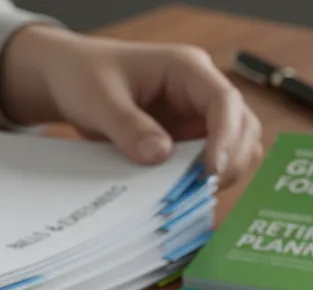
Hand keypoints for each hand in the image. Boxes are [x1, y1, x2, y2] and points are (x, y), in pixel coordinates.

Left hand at [0, 26, 262, 187]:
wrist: (69, 78)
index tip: (212, 170)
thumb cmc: (84, 76)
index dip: (226, 136)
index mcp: (186, 68)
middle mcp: (200, 92)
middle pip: (243, 126)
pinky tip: (183, 197)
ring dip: (221, 174)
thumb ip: (128, 127)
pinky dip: (202, 182)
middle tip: (203, 191)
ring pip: (234, 148)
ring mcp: (197, 117)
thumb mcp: (99, 100)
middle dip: (232, 160)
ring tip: (191, 196)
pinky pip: (208, 164)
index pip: (224, 99)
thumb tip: (159, 156)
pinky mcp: (187, 140)